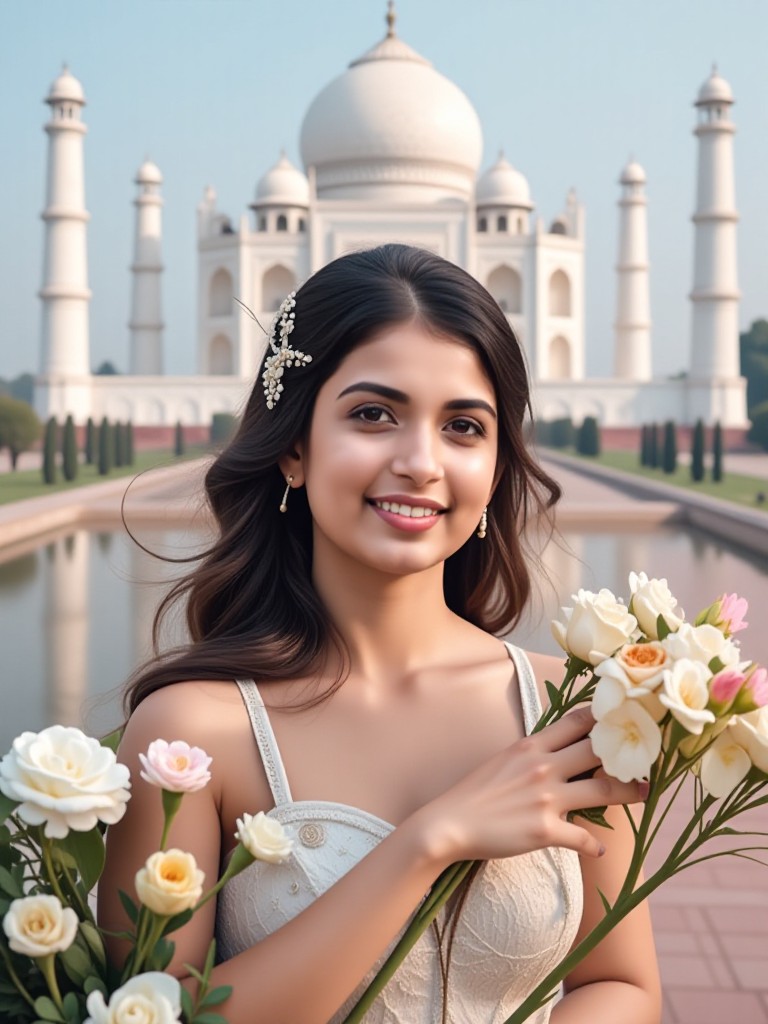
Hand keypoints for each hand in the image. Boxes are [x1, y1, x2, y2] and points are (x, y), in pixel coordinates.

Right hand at [415, 707, 645, 865]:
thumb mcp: (504, 759)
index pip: (578, 722)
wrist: (449, 823)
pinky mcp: (545, 830)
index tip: (626, 718)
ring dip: (628, 793)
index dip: (606, 719)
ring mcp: (546, 799)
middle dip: (627, 755)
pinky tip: (598, 849)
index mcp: (532, 746)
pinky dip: (593, 844)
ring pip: (602, 791)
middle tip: (647, 758)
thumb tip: (560, 750)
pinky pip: (582, 837)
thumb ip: (535, 753)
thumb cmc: (475, 792)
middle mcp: (543, 767)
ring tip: (643, 794)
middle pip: (598, 752)